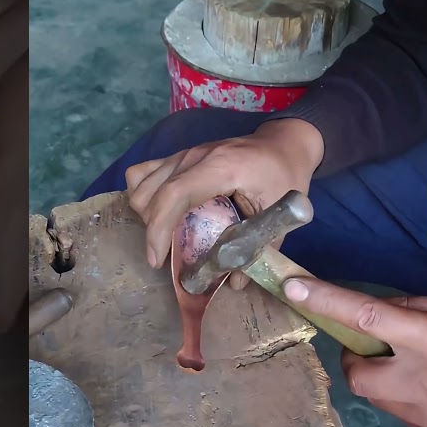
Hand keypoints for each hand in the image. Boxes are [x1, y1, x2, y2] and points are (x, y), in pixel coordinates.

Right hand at [125, 118, 322, 283]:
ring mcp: (184, 153)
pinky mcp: (179, 155)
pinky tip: (160, 212)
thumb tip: (234, 283)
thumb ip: (258, 247)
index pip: (175, 194)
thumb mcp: (279, 211)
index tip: (157, 260)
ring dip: (147, 214)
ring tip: (166, 235)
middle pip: (151, 193)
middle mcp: (196, 156)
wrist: (285, 142)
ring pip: (140, 183)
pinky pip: (144, 173)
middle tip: (167, 256)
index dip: (159, 229)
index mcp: (221, 167)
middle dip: (152, 231)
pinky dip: (145, 195)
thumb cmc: (286, 174)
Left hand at [281, 277, 426, 426]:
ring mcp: (418, 414)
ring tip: (415, 370)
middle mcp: (414, 381)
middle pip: (355, 372)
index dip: (328, 302)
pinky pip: (397, 412)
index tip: (294, 289)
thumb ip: (412, 310)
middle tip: (383, 349)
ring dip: (383, 379)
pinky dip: (404, 398)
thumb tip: (378, 309)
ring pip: (374, 395)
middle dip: (358, 360)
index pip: (366, 317)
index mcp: (424, 340)